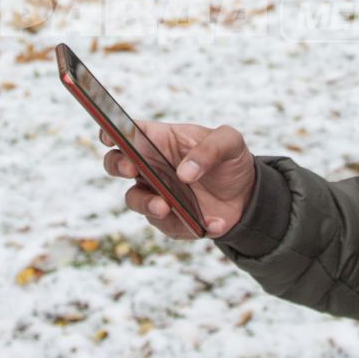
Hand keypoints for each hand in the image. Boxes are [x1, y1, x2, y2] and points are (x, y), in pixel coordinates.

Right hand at [101, 121, 256, 240]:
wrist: (247, 195)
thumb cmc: (230, 160)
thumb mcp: (230, 143)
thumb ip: (210, 149)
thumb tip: (184, 173)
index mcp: (160, 140)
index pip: (129, 132)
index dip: (113, 131)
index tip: (111, 136)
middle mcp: (150, 166)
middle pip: (116, 164)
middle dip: (117, 165)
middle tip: (132, 169)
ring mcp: (156, 194)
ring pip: (134, 199)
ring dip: (147, 204)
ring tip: (165, 207)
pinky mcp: (168, 221)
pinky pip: (169, 226)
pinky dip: (190, 226)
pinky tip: (214, 222)